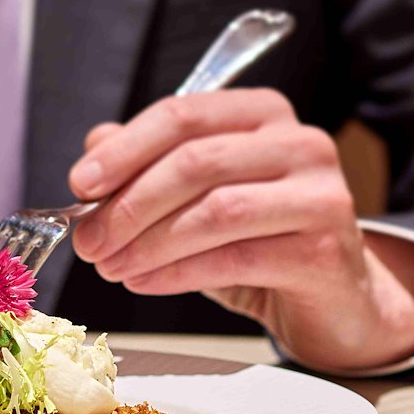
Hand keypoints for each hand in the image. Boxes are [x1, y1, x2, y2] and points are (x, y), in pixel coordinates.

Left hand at [66, 89, 413, 371]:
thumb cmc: (259, 241)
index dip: (125, 149)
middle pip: (196, 161)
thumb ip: (150, 164)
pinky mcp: (325, 250)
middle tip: (89, 241)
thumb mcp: (198, 196)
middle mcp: (300, 142)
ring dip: (149, 242)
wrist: (332, 300)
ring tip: (111, 267)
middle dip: (129, 204)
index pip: (183, 114)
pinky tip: (144, 282)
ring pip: (216, 212)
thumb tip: (95, 147)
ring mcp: (320, 195)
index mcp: (264, 113)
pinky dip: (177, 273)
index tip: (81, 184)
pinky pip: (235, 259)